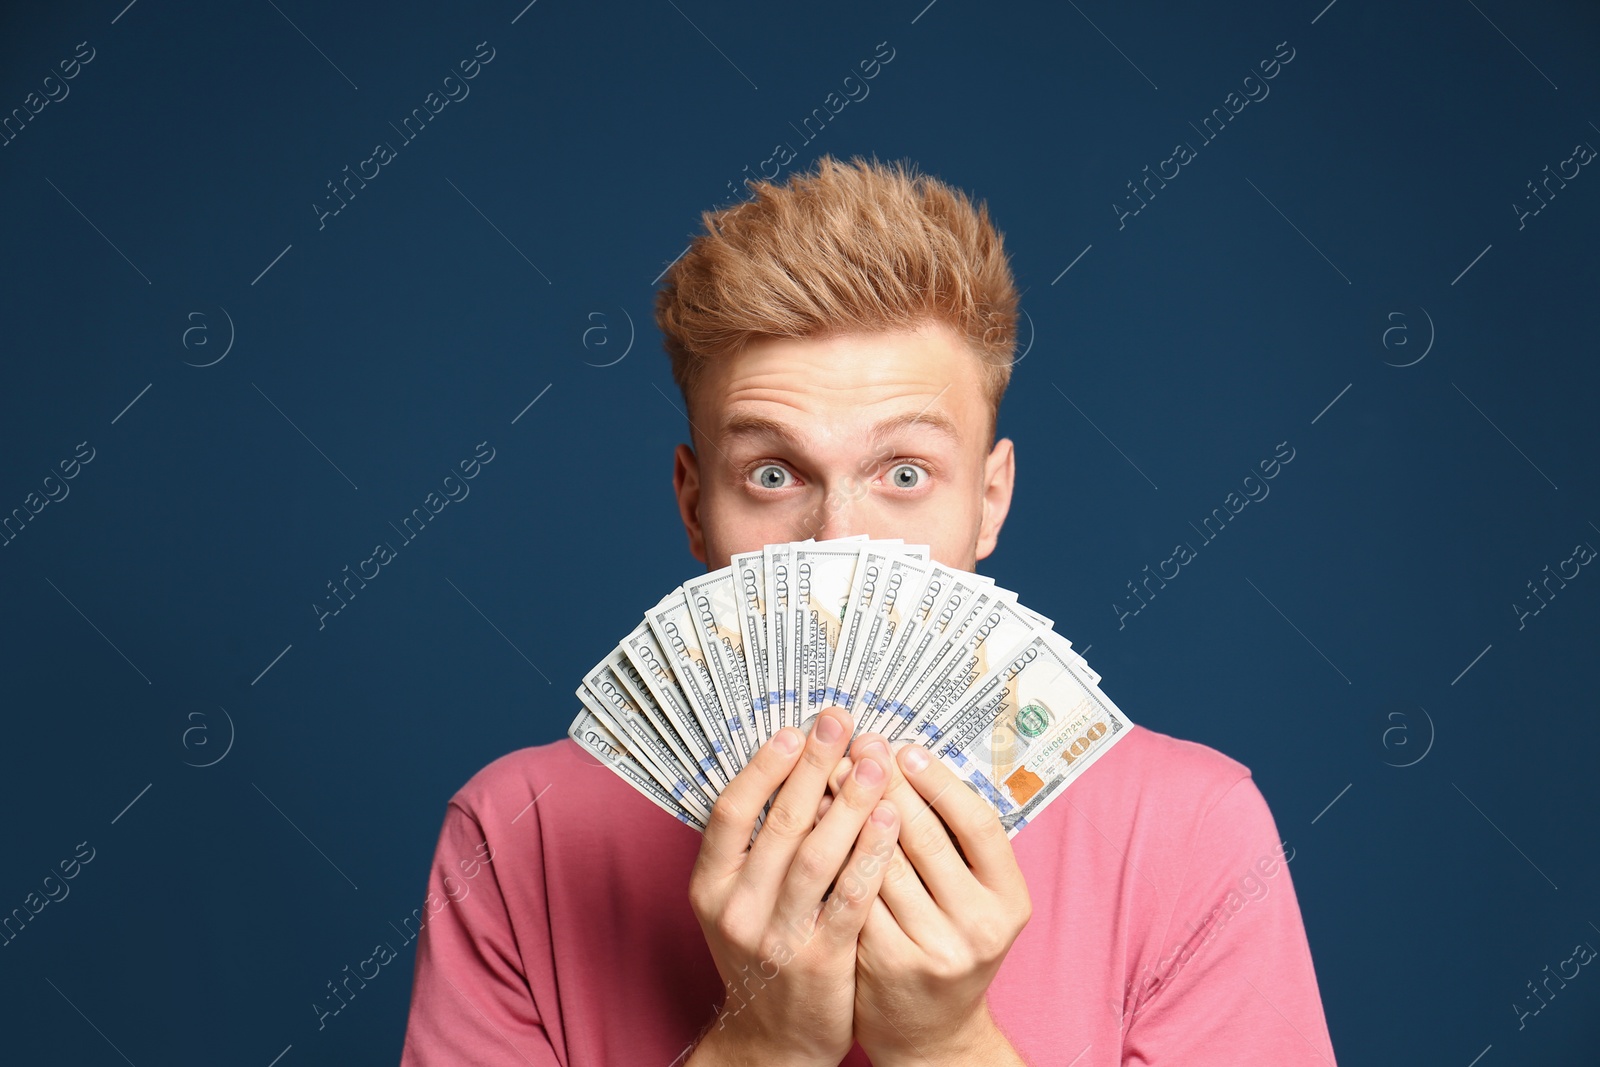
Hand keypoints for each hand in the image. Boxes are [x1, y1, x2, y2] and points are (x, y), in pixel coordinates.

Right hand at [686, 707, 899, 1066]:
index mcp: (710, 887)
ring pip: (816, 856)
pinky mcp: (820, 962)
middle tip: (841, 722)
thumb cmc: (764, 956)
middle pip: (779, 823)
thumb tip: (791, 768)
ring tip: (874, 761)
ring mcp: (777, 938)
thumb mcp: (738, 902)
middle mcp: (735, 910)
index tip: (793, 729)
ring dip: (848, 802)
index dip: (763, 767)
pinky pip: (850, 898)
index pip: (731, 812)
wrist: (773, 1041)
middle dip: (814, 766)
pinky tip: (890, 819)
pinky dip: (870, 854)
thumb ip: (756, 848)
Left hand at [829, 740, 1032, 1065]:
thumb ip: (953, 844)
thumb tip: (906, 764)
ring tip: (828, 773)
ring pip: (882, 863)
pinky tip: (813, 827)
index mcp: (1009, 901)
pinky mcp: (887, 965)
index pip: (978, 824)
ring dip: (850, 812)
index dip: (940, 781)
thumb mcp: (973, 899)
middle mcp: (978, 926)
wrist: (930, 1032)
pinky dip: (832, 856)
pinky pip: (853, 896)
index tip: (906, 749)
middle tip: (858, 747)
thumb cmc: (947, 946)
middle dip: (885, 784)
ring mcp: (933, 949)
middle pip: (925, 836)